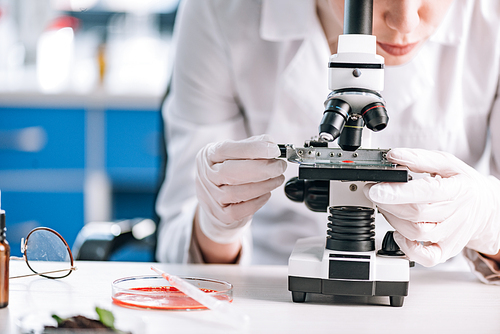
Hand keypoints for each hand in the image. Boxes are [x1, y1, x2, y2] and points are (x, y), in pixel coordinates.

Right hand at [195, 134, 285, 243]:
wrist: (214, 202)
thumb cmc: (228, 173)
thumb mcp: (233, 155)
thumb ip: (250, 147)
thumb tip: (270, 144)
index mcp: (209, 155)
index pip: (226, 149)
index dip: (252, 149)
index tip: (274, 150)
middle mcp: (206, 176)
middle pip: (230, 172)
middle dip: (261, 169)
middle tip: (280, 166)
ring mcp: (211, 197)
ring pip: (237, 193)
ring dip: (264, 185)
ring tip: (277, 179)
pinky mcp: (220, 215)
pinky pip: (240, 210)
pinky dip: (257, 201)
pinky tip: (266, 193)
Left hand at [364, 148, 499, 266]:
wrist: (486, 207)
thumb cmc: (463, 183)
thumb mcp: (446, 163)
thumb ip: (419, 158)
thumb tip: (394, 155)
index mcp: (457, 190)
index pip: (425, 192)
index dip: (397, 192)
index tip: (375, 189)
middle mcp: (456, 214)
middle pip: (416, 214)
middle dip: (388, 203)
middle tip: (374, 192)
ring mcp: (451, 235)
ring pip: (416, 233)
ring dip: (393, 220)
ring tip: (386, 206)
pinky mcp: (446, 249)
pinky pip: (427, 257)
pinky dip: (409, 249)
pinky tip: (398, 234)